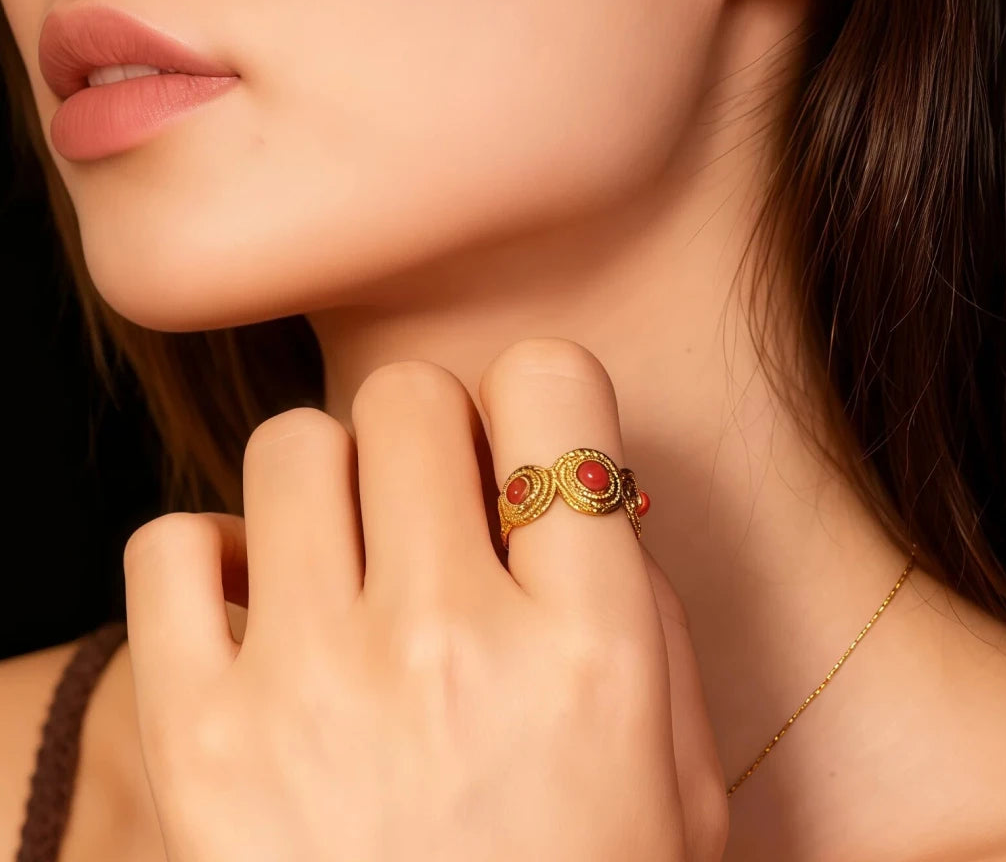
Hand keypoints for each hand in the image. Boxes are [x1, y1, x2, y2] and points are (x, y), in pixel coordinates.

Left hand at [123, 338, 729, 861]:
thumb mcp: (678, 774)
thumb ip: (644, 607)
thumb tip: (576, 486)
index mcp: (591, 648)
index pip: (554, 388)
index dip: (542, 401)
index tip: (528, 452)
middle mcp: (449, 646)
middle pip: (411, 398)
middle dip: (431, 434)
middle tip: (438, 509)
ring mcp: (309, 689)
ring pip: (293, 445)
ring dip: (331, 482)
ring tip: (352, 559)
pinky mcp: (195, 741)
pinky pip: (171, 544)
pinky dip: (214, 558)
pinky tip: (264, 616)